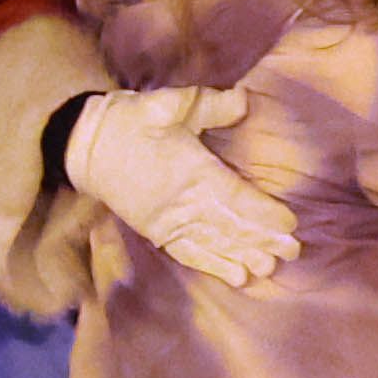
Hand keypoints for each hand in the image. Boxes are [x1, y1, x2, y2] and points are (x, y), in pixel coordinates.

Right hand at [66, 85, 296, 286]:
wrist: (83, 147)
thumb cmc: (130, 121)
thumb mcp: (169, 103)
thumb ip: (210, 104)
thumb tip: (245, 101)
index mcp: (191, 170)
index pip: (235, 196)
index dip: (264, 212)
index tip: (291, 223)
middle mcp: (182, 202)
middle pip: (230, 226)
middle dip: (263, 240)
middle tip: (294, 252)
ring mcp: (168, 222)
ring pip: (213, 244)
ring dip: (243, 257)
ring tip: (270, 269)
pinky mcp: (156, 231)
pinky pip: (189, 254)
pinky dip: (213, 266)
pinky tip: (237, 276)